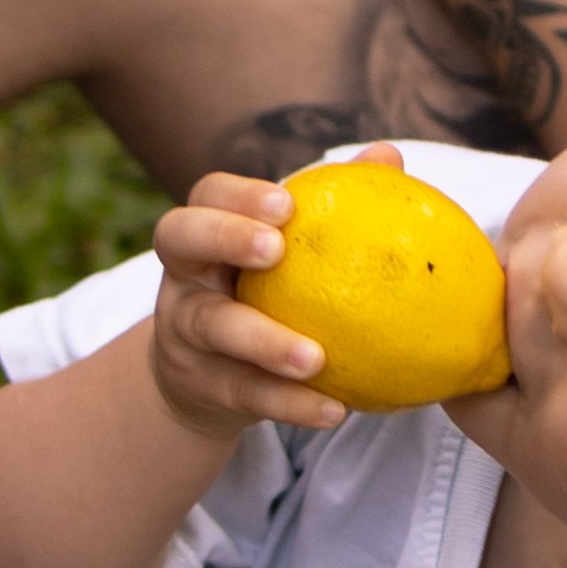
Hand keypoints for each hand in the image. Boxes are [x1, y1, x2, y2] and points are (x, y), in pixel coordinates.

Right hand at [151, 157, 392, 437]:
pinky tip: (334, 411)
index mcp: (206, 233)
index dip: (238, 195)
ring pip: (212, 328)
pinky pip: (244, 394)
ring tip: (315, 358)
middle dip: (223, 236)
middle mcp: (183, 273)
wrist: (210, 379)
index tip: (288, 204)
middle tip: (275, 250)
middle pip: (178, 238)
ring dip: (263, 342)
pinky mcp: (200, 385)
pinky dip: (289, 404)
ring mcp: (182, 330)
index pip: (207, 195)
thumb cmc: (265, 296)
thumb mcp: (289, 254)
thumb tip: (389, 157)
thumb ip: (334, 207)